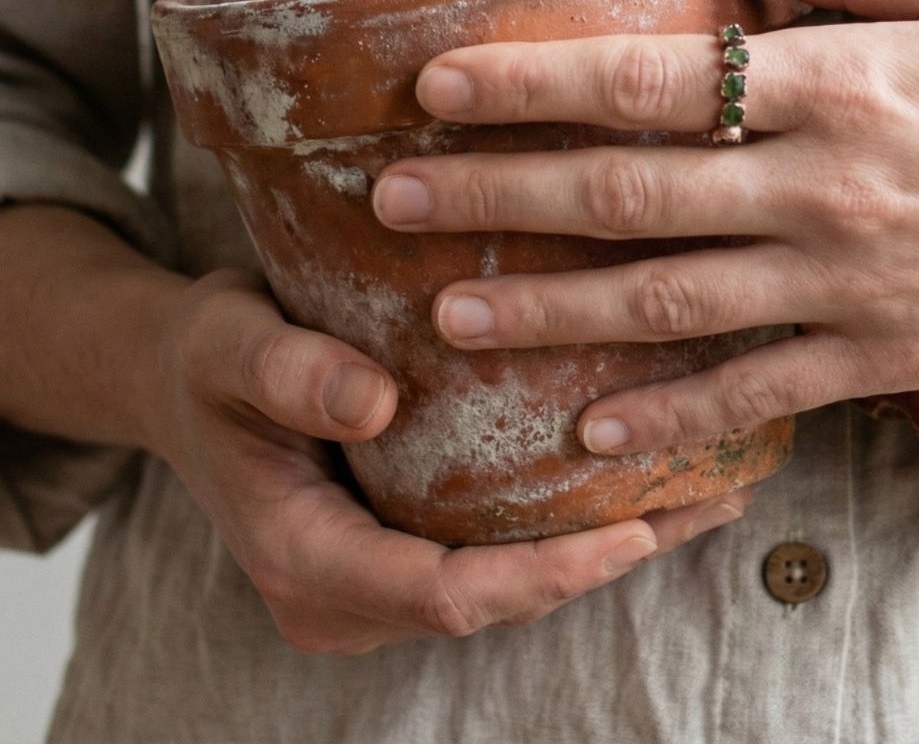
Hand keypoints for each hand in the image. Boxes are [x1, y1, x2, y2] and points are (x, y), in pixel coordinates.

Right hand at [150, 270, 752, 653]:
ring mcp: (378, 581)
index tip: (635, 528)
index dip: (545, 572)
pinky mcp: (404, 546)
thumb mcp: (228, 344)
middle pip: (495, 600)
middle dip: (603, 560)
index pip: (443, 595)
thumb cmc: (206, 355)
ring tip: (707, 489)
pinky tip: (644, 474)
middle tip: (710, 502)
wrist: (185, 376)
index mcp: (305, 560)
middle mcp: (348, 595)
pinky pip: (497, 552)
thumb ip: (287, 372)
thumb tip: (375, 402)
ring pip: (507, 583)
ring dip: (603, 544)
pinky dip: (569, 522)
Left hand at [372, 0, 918, 457]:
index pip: (654, 77)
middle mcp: (826, 186)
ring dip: (548, 308)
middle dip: (497, 195)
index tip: (442, 81)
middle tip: (390, 200)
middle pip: (628, 193)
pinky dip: (670, 414)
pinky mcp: (884, 354)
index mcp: (847, 80)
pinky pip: (756, 389)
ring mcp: (850, 282)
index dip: (535, 79)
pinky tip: (591, 431)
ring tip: (450, 311)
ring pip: (666, 301)